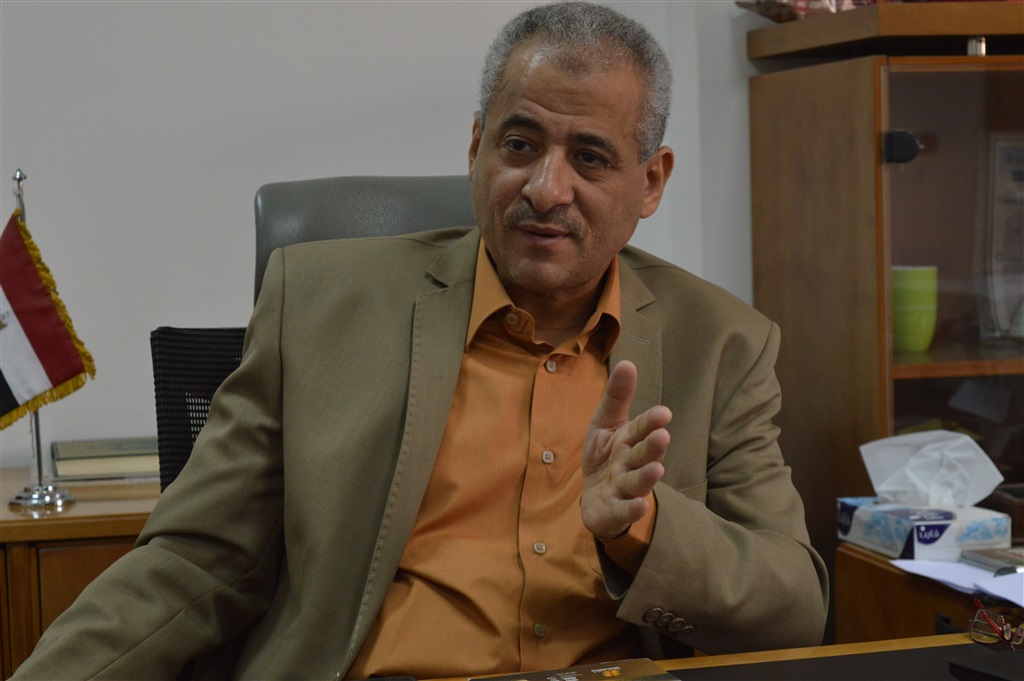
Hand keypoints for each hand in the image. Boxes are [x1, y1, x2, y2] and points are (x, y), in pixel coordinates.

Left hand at [581, 360, 671, 541]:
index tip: (663, 413)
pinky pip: (623, 510)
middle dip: (652, 446)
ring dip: (646, 476)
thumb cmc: (605, 456)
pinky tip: (639, 505)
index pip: (640, 429)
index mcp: (628, 440)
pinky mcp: (614, 510)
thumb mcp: (605, 423)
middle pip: (642, 454)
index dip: (651, 421)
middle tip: (662, 436)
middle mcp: (630, 463)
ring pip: (636, 482)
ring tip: (657, 470)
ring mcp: (624, 488)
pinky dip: (631, 509)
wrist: (595, 498)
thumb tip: (628, 363)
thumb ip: (616, 397)